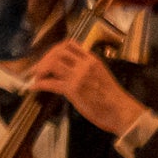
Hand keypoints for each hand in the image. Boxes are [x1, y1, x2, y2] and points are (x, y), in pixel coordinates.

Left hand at [25, 36, 149, 139]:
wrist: (123, 112)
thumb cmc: (112, 97)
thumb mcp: (101, 75)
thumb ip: (86, 68)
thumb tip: (68, 69)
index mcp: (92, 60)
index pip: (69, 44)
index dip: (54, 49)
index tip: (48, 57)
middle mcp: (85, 65)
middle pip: (57, 52)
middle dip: (45, 59)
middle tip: (39, 69)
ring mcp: (79, 76)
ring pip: (52, 64)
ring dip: (41, 70)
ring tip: (37, 77)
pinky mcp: (73, 90)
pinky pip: (50, 83)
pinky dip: (39, 84)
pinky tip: (35, 87)